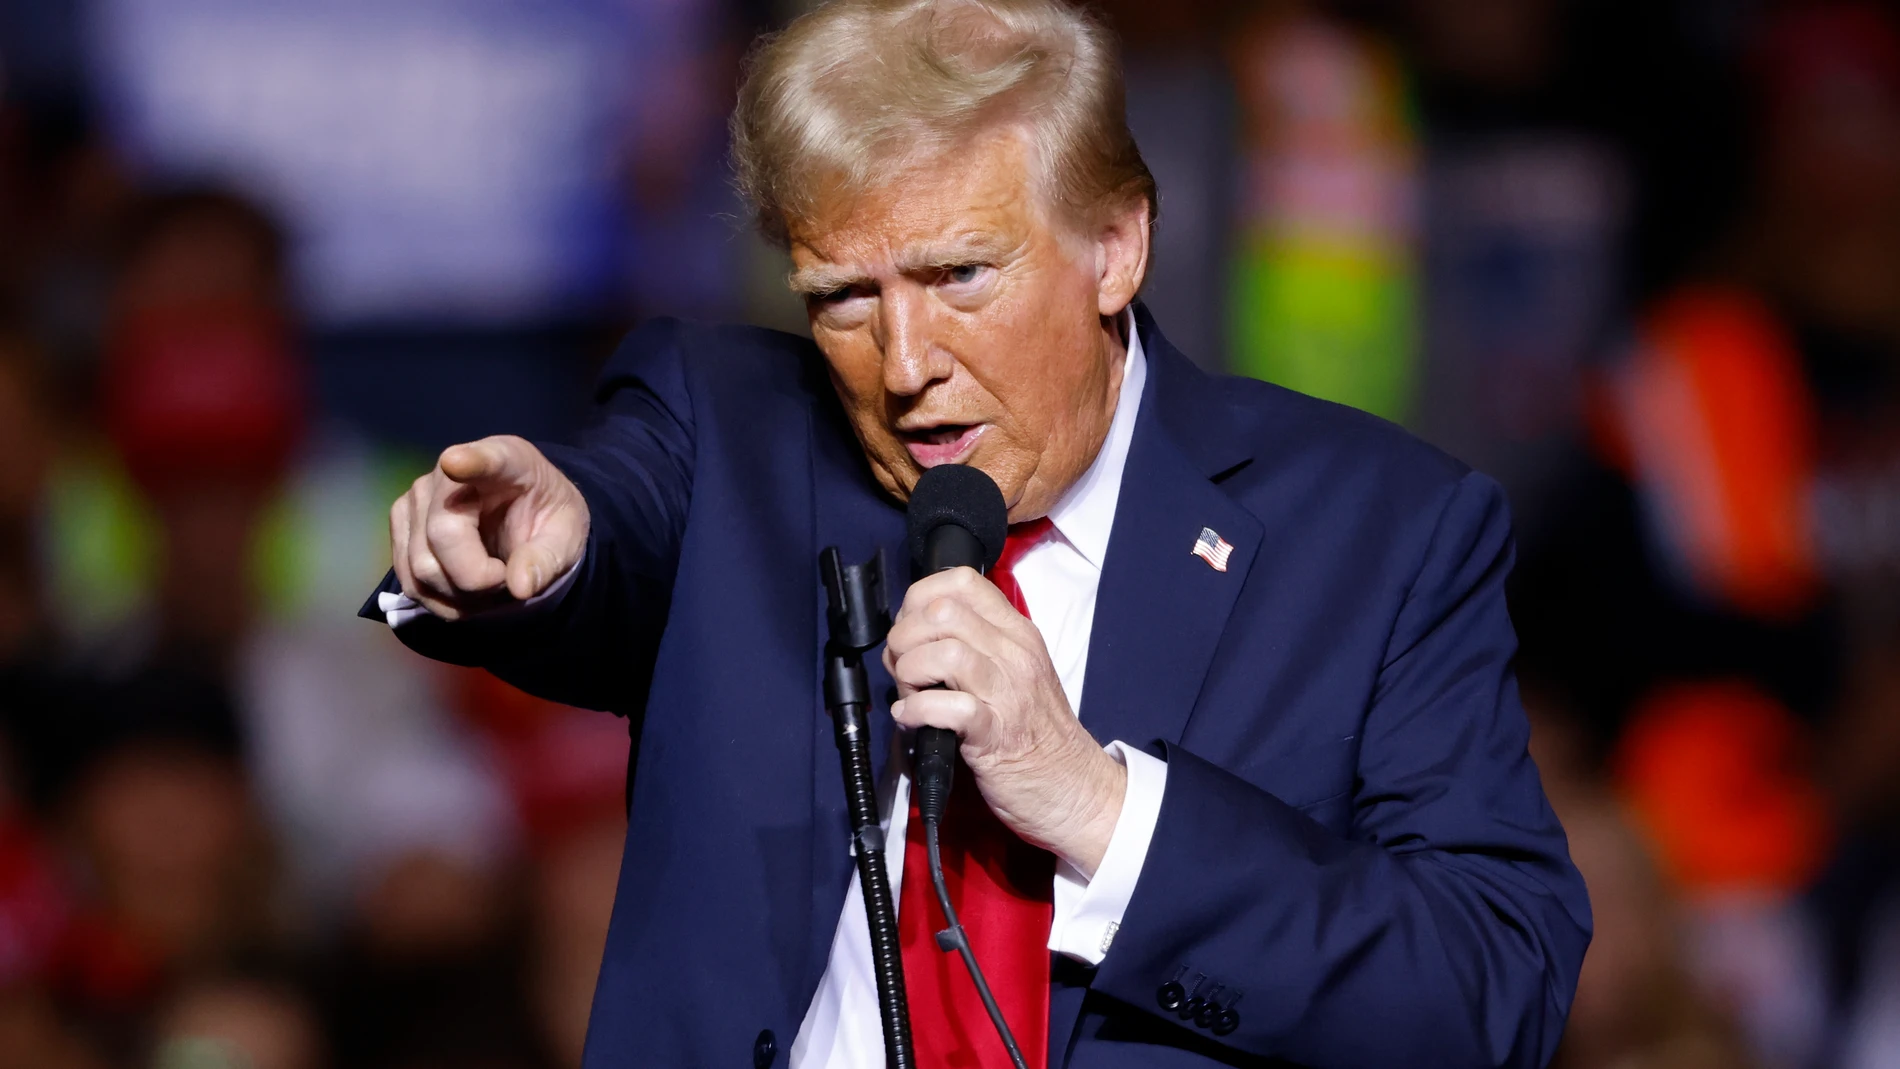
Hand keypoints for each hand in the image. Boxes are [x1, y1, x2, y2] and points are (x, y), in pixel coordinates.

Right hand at [389, 435, 589, 620]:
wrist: (525, 518)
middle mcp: (447, 475)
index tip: (456, 462)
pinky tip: (468, 596)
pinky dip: (442, 602)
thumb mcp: (567, 537)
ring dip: (461, 597)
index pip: (484, 459)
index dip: (469, 462)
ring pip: (422, 568)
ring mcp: (415, 500)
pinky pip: (411, 582)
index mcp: (506, 461)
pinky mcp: (401, 528)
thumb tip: (520, 586)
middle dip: (478, 579)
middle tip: (507, 581)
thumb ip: (547, 558)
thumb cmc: (547, 518)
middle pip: (442, 537)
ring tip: (492, 587)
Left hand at [882, 567, 1126, 875]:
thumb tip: (914, 636)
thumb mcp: (1013, 672)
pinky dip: (916, 711)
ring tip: (910, 694)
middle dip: (907, 637)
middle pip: (943, 613)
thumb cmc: (1035, 732)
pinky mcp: (995, 735)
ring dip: (910, 673)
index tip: (912, 626)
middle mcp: (1015, 654)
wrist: (1074, 787)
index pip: (962, 581)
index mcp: (1018, 633)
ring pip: (943, 653)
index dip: (921, 597)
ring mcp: (1007, 693)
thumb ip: (974, 646)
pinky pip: (947, 707)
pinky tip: (911, 720)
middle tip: (905, 668)